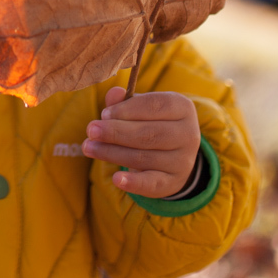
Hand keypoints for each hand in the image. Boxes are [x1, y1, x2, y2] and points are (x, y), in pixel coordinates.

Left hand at [83, 87, 198, 197]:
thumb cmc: (152, 123)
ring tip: (89, 147)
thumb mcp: (142, 109)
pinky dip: (133, 182)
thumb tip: (113, 94)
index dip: (127, 109)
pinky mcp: (173, 182)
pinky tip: (116, 179)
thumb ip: (125, 102)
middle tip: (91, 130)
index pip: (156, 106)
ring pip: (144, 157)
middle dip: (116, 132)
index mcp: (183, 108)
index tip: (104, 113)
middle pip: (149, 133)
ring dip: (112, 153)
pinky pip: (152, 183)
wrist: (173, 155)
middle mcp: (188, 134)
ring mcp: (183, 161)